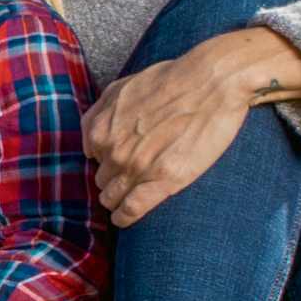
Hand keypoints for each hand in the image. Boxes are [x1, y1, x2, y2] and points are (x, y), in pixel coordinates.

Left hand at [82, 33, 264, 226]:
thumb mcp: (121, 88)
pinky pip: (132, 209)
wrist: (211, 82)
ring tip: (126, 201)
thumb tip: (88, 144)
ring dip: (117, 199)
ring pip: (112, 197)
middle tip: (131, 178)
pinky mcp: (163, 180)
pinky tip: (124, 220)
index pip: (94, 159)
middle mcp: (113, 151)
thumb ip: (98, 115)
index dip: (108, 161)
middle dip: (114, 179)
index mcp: (101, 130)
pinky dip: (125, 217)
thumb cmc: (171, 80)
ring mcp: (137, 168)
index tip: (120, 162)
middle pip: (103, 179)